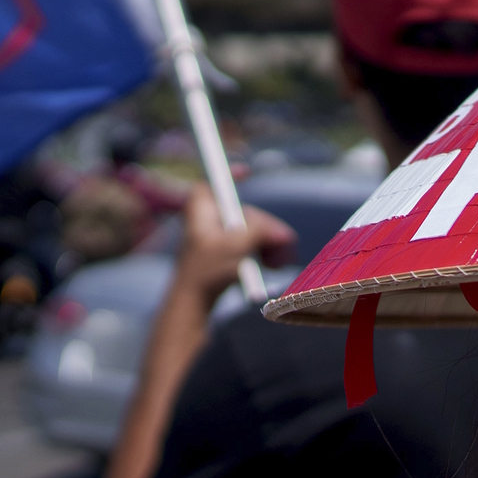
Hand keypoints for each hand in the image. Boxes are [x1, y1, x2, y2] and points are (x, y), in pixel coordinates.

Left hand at [169, 187, 294, 304]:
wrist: (192, 306)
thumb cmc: (205, 274)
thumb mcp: (233, 246)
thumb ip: (258, 231)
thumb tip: (283, 233)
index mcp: (202, 213)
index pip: (211, 184)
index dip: (227, 175)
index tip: (246, 171)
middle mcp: (210, 223)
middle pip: (244, 212)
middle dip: (267, 227)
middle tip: (284, 242)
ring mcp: (219, 241)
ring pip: (252, 232)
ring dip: (271, 244)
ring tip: (281, 262)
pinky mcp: (227, 257)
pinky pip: (252, 248)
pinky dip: (265, 253)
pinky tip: (274, 265)